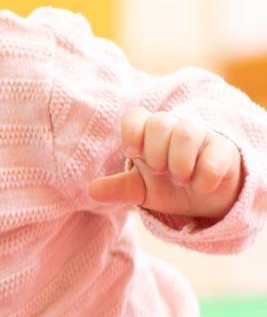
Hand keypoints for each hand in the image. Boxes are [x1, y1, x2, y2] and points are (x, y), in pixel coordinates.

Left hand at [88, 107, 243, 221]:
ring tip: (180, 180)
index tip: (133, 153)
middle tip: (159, 171)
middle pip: (161, 122)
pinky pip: (215, 157)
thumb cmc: (169, 186)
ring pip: (187, 133)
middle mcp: (175, 129)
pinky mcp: (225, 152)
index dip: (131, 132)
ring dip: (179, 161)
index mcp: (150, 134)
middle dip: (155, 150)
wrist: (206, 199)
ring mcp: (203, 137)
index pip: (137, 116)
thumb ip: (119, 187)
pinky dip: (203, 176)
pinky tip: (200, 187)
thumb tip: (91, 190)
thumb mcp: (141, 189)